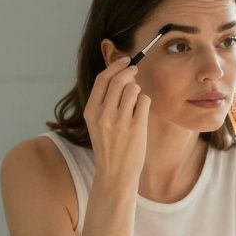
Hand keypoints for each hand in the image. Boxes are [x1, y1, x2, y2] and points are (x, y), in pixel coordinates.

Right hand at [83, 56, 149, 193]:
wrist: (115, 174)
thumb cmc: (109, 147)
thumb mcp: (98, 123)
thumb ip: (105, 101)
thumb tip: (121, 76)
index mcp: (90, 112)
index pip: (102, 79)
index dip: (116, 66)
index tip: (125, 60)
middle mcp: (103, 114)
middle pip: (119, 79)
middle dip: (130, 72)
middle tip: (135, 70)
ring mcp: (120, 121)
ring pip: (134, 89)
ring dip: (138, 90)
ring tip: (136, 102)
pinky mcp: (136, 128)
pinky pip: (145, 101)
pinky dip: (145, 103)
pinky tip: (141, 113)